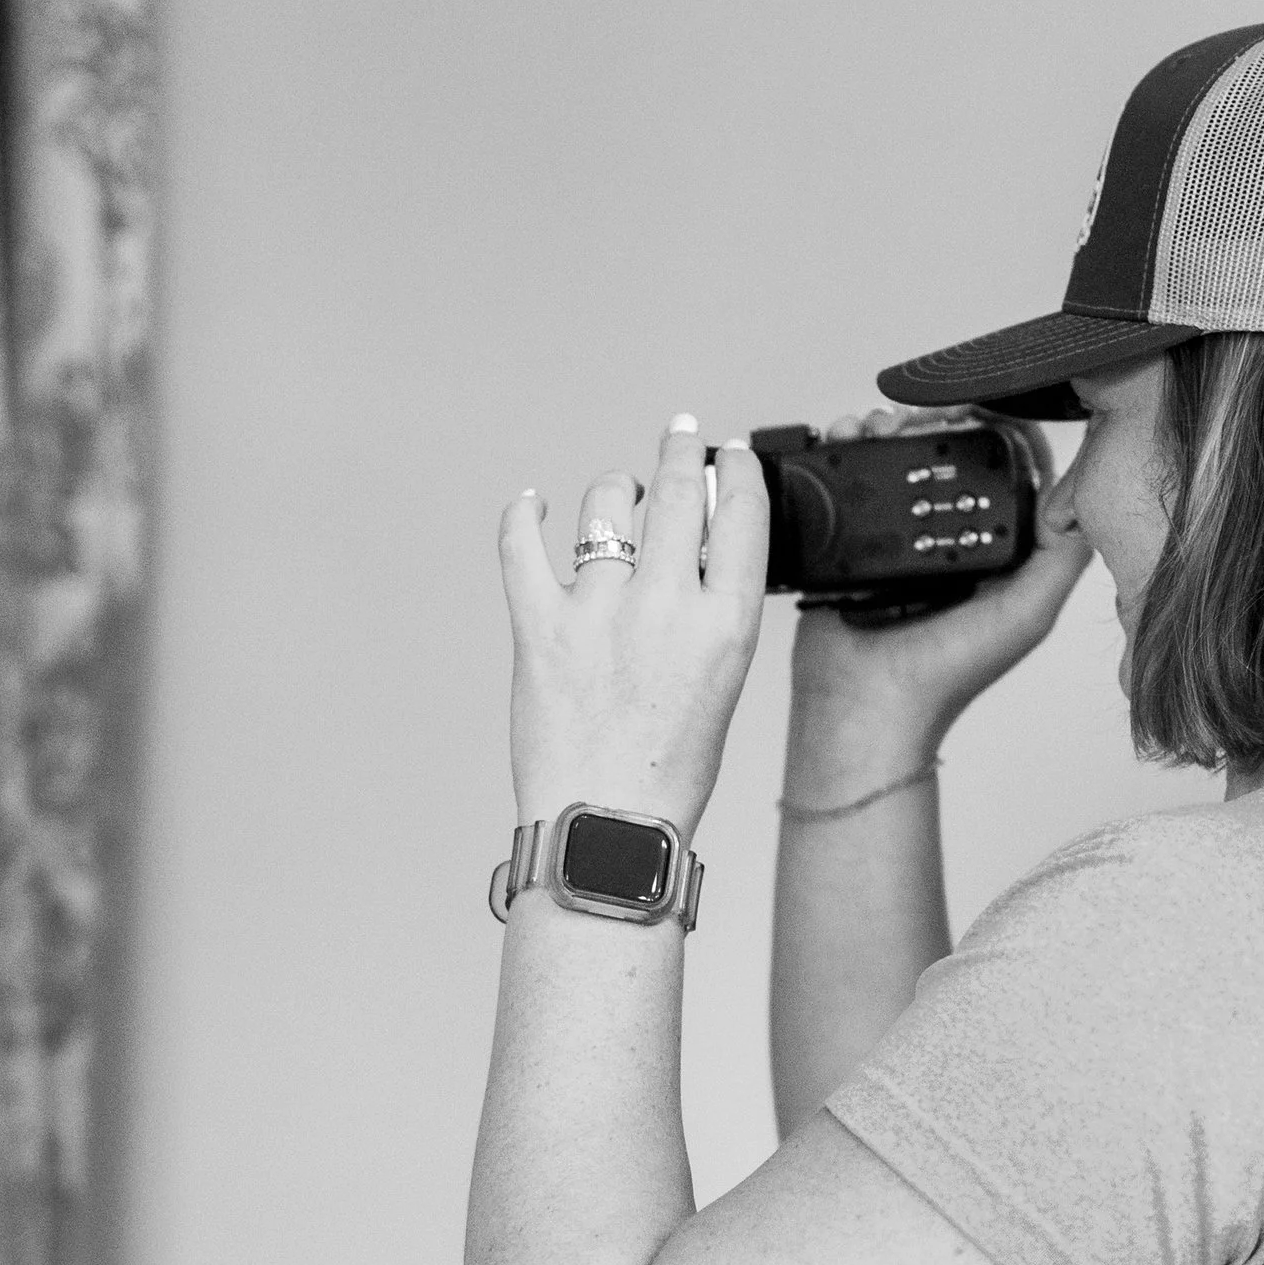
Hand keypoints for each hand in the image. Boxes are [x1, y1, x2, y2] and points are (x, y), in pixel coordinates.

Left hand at [498, 417, 768, 843]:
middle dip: (680, 453)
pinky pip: (521, 544)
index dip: (736, 471)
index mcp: (726, 625)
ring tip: (618, 494)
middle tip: (680, 437)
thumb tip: (691, 555)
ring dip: (615, 489)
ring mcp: (598, 610)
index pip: (742, 514)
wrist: (603, 827)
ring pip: (605, 505)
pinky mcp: (538, 625)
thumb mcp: (721, 688)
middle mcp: (665, 605)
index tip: (728, 455)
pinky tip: (530, 506)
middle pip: (679, 491)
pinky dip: (523, 516)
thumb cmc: (666, 776)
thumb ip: (709, 617)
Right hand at [786, 407, 1091, 793]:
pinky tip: (847, 437)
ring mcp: (901, 539)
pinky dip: (850, 451)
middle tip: (920, 414)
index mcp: (998, 550)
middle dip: (935, 420)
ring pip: (900, 460)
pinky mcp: (855, 540)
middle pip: (950, 453)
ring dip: (889, 430)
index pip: (1009, 469)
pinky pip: (855, 480)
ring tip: (878, 425)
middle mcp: (951, 538)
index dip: (999, 428)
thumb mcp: (1028, 613)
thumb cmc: (947, 673)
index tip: (980, 403)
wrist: (866, 702)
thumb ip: (1061, 557)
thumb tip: (1080, 494)